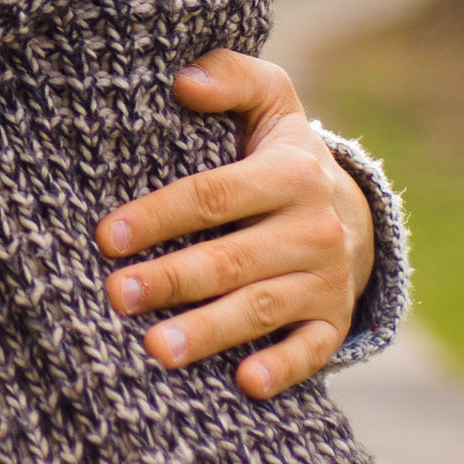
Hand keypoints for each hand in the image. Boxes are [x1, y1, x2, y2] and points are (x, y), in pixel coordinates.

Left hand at [92, 49, 377, 399]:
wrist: (358, 214)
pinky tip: (245, 384)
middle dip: (172, 279)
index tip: (105, 236)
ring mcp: (326, 279)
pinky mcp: (334, 320)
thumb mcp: (270, 103)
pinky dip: (283, 368)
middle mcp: (313, 229)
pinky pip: (311, 349)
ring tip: (155, 351)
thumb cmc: (282, 155)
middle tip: (118, 296)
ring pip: (262, 309)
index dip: (158, 215)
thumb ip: (231, 79)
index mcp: (290, 174)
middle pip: (231, 259)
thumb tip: (183, 79)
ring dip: (209, 331)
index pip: (214, 196)